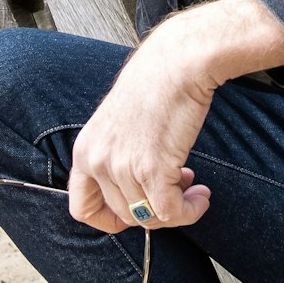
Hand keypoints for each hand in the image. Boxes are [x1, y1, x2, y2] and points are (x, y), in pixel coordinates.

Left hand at [66, 0, 283, 233]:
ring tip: (193, 188)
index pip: (82, 208)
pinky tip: (202, 197)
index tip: (136, 211)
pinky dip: (189, 212)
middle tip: (178, 186)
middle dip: (152, 207)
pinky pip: (169, 212)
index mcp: (84, 150)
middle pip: (123, 213)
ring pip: (147, 216)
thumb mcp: (120, 123)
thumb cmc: (155, 85)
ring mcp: (122, 167)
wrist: (177, 63)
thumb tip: (139, 190)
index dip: (110, 219)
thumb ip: (119, 155)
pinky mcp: (151, 169)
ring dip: (176, 208)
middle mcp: (97, 161)